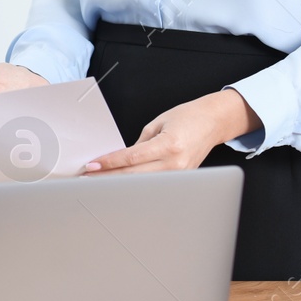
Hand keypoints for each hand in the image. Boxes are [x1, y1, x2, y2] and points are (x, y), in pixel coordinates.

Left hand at [85, 88, 261, 174]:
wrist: (213, 122)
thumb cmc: (187, 117)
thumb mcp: (157, 124)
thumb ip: (138, 144)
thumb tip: (120, 160)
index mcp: (168, 145)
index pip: (131, 157)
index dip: (110, 162)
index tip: (92, 165)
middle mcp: (175, 162)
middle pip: (134, 174)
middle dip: (109, 176)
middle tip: (88, 177)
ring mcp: (181, 174)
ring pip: (143, 183)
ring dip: (120, 182)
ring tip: (100, 182)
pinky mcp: (183, 180)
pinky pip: (155, 183)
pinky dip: (137, 183)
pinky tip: (122, 182)